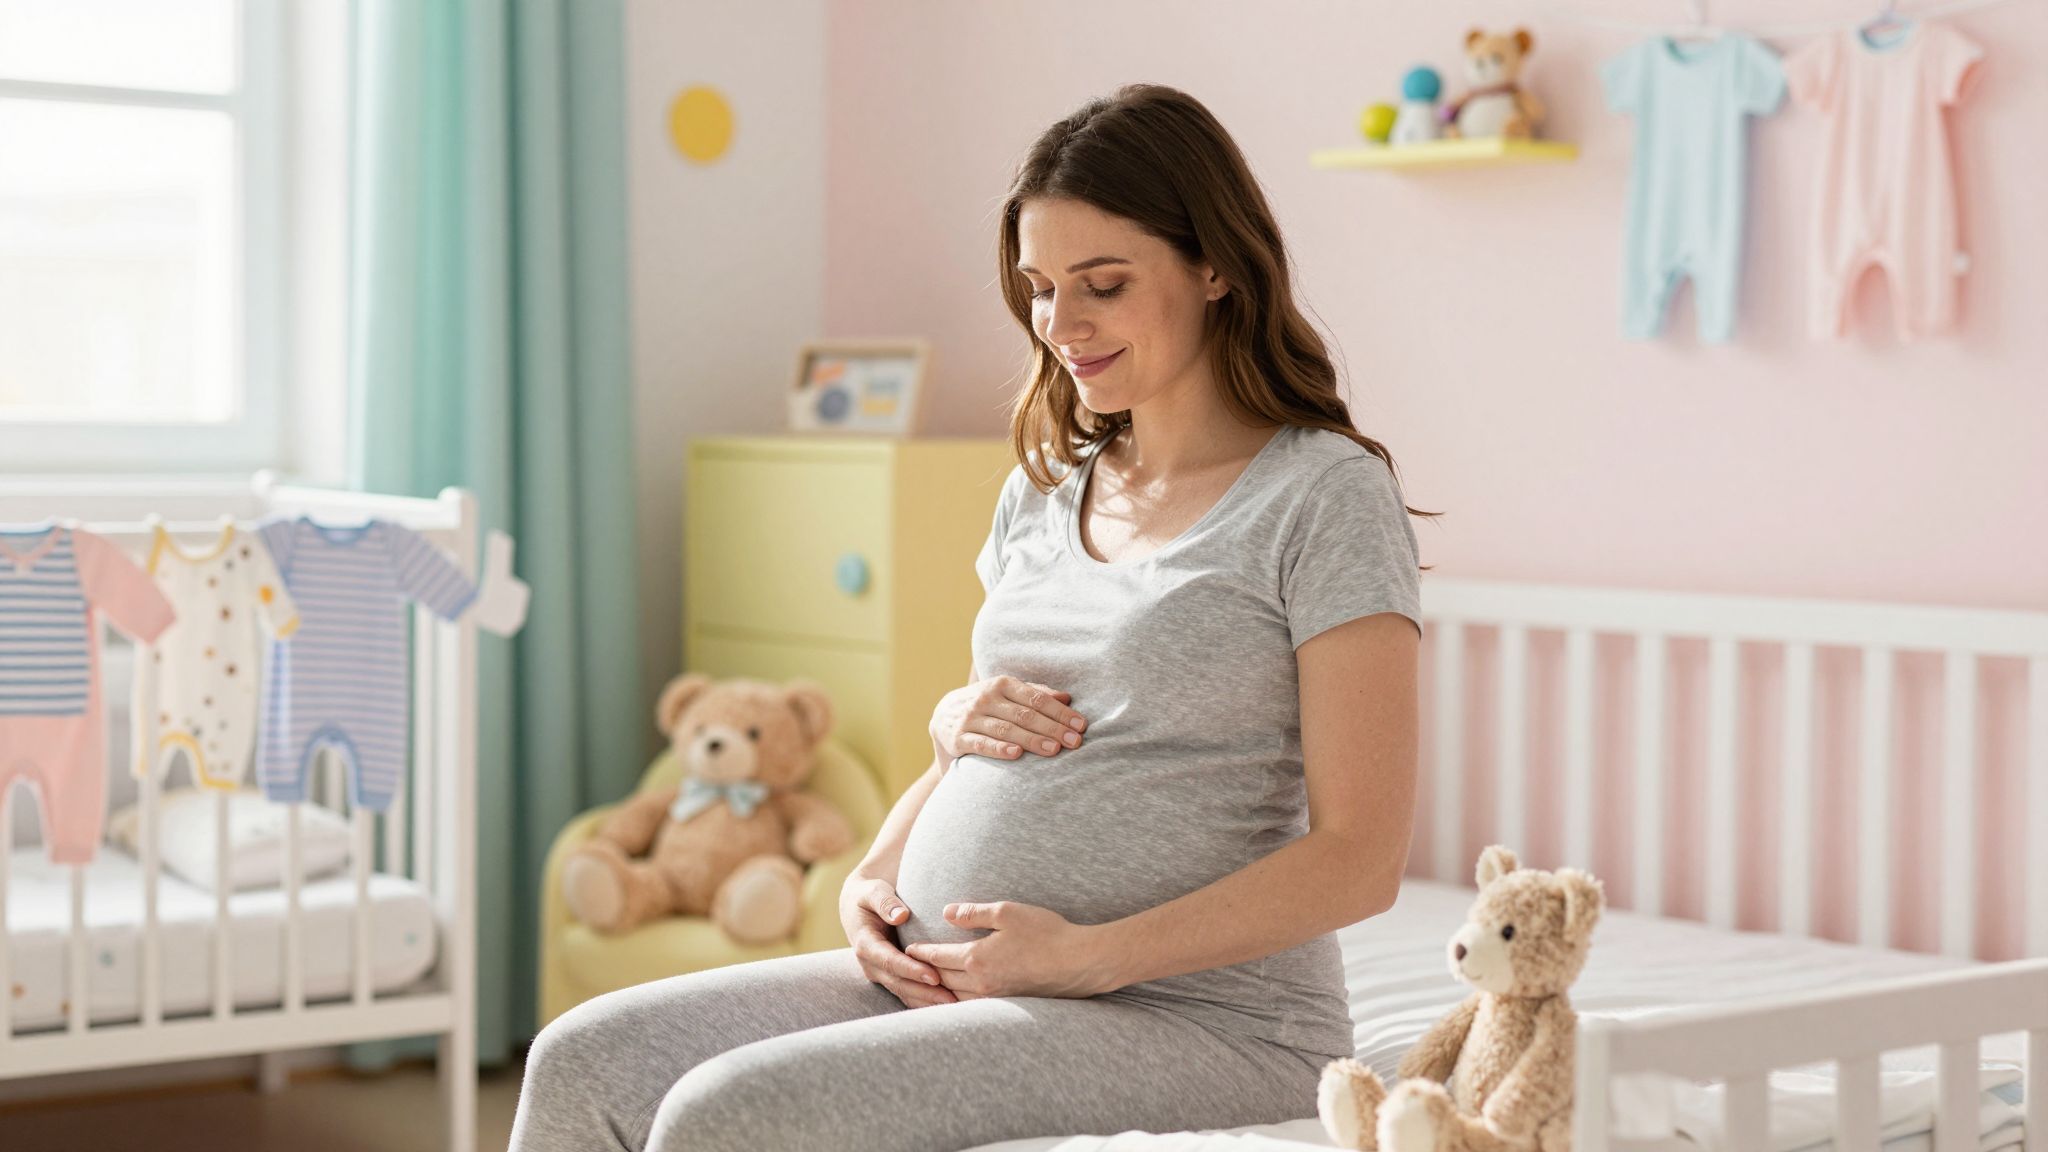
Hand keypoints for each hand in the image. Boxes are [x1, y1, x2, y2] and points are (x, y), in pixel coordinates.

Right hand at [838, 871, 956, 1008]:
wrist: (859, 907)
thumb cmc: (869, 896)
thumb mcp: (872, 891)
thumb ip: (885, 902)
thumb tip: (901, 916)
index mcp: (866, 944)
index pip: (890, 962)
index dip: (912, 970)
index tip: (934, 976)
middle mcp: (871, 964)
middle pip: (899, 983)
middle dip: (925, 992)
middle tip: (950, 998)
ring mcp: (880, 973)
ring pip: (904, 992)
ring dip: (926, 1001)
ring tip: (953, 1005)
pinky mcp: (890, 976)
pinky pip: (907, 992)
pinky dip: (924, 1000)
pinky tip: (945, 1003)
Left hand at [901, 901, 1117, 999]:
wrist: (1079, 962)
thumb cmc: (1046, 932)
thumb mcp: (1008, 912)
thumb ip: (974, 912)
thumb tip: (946, 912)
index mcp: (977, 958)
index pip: (937, 957)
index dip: (921, 952)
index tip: (908, 948)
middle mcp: (981, 982)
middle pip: (941, 979)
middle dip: (924, 972)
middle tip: (909, 967)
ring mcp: (995, 997)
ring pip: (955, 997)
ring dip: (940, 990)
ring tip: (929, 984)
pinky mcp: (1008, 1004)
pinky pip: (973, 1005)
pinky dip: (959, 1001)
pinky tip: (958, 997)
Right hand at [929, 676, 1086, 766]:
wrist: (942, 717)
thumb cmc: (987, 707)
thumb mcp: (1007, 695)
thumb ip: (1035, 695)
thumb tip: (1067, 698)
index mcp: (1002, 684)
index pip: (1037, 698)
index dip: (1060, 712)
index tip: (1081, 725)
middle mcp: (985, 697)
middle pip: (1025, 714)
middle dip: (1053, 728)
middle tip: (1075, 742)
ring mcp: (970, 718)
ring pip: (1006, 729)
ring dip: (1032, 740)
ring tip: (1054, 749)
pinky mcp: (958, 738)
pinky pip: (981, 744)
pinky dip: (999, 749)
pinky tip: (1016, 755)